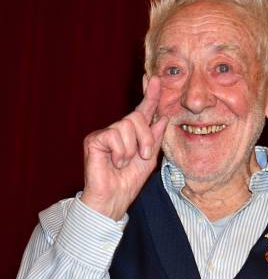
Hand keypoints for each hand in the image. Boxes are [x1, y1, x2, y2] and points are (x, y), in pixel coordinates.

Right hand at [81, 76, 167, 219]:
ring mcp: (105, 134)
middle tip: (142, 156)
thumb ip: (155, 137)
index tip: (155, 79)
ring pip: (126, 126)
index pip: (143, 111)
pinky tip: (114, 163)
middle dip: (145, 138)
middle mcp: (118, 131)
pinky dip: (119, 152)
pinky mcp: (94, 139)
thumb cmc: (128, 182)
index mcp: (133, 135)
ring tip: (123, 163)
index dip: (150, 95)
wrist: (113, 199)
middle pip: (137, 117)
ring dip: (132, 149)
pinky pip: (114, 135)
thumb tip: (163, 116)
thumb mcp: (149, 159)